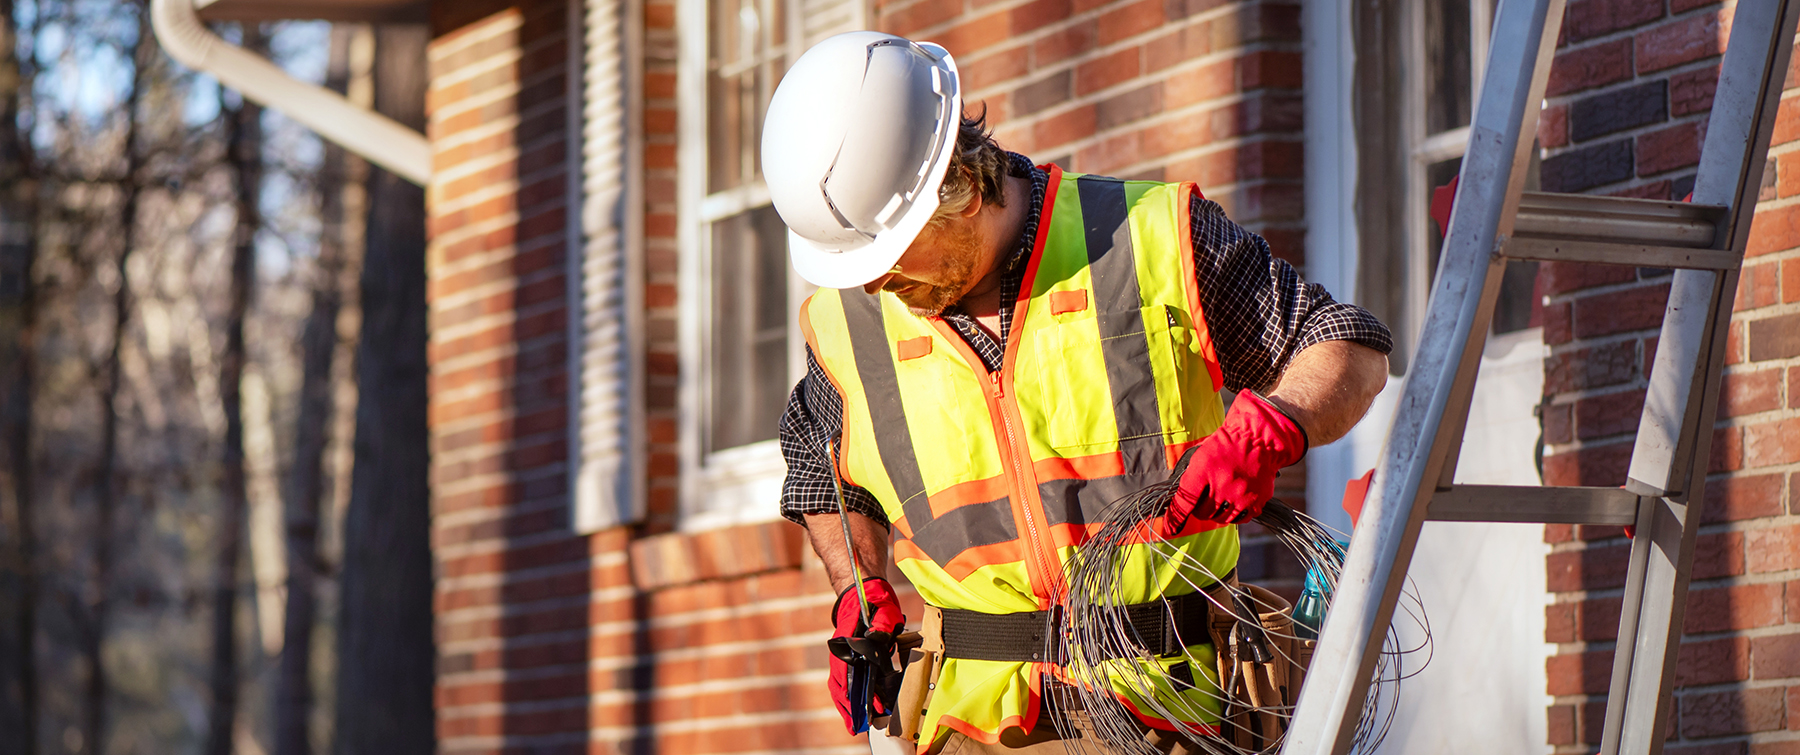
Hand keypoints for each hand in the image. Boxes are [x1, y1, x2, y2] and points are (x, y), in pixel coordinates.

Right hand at [826, 577, 904, 733]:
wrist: (861, 590)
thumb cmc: (873, 601)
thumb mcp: (883, 611)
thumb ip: (882, 626)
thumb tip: (878, 641)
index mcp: (847, 641)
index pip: (848, 672)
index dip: (858, 692)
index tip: (872, 708)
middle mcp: (841, 651)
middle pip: (840, 685)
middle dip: (849, 707)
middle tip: (858, 726)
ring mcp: (842, 655)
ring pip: (839, 685)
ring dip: (845, 705)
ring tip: (854, 724)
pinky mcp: (848, 657)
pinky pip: (843, 680)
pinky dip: (847, 696)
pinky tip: (853, 708)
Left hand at [1162, 392, 1307, 535]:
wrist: (1257, 440)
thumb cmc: (1225, 447)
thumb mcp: (1200, 456)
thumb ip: (1188, 478)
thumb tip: (1177, 502)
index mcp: (1204, 471)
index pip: (1186, 502)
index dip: (1175, 517)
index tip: (1169, 528)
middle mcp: (1223, 486)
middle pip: (1203, 513)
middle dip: (1199, 510)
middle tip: (1203, 502)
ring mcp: (1241, 496)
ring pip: (1221, 518)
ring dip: (1217, 513)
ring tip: (1219, 501)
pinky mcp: (1257, 501)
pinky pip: (1241, 519)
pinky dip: (1235, 514)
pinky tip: (1235, 503)